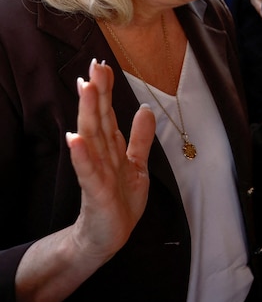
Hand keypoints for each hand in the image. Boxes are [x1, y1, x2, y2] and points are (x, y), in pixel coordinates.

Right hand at [67, 60, 155, 261]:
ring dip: (88, 113)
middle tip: (93, 66)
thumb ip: (140, 138)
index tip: (103, 65)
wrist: (106, 237)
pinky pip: (88, 171)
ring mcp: (96, 172)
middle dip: (96, 92)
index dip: (106, 90)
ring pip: (92, 138)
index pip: (107, 113)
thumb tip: (145, 109)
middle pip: (98, 118)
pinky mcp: (95, 191)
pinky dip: (82, 155)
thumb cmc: (119, 201)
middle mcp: (101, 155)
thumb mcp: (136, 165)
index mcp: (111, 148)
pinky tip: (75, 139)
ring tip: (85, 89)